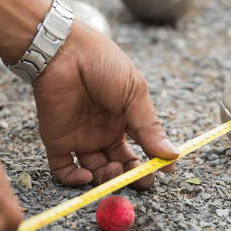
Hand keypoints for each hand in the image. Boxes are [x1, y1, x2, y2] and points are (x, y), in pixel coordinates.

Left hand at [33, 22, 178, 188]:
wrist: (64, 51)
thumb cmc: (104, 65)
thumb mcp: (134, 94)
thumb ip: (150, 128)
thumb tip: (173, 156)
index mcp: (125, 121)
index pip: (140, 151)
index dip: (149, 163)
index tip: (160, 170)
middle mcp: (103, 133)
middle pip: (119, 165)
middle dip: (130, 176)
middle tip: (138, 179)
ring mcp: (80, 138)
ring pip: (95, 171)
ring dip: (106, 178)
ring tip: (114, 169)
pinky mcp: (57, 141)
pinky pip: (63, 170)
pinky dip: (73, 180)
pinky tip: (86, 175)